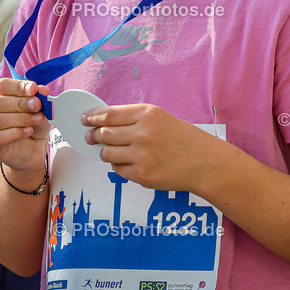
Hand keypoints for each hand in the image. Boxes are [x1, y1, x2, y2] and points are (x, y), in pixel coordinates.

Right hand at [0, 78, 50, 174]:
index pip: (1, 86)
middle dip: (21, 103)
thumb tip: (42, 89)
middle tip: (37, 105)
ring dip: (21, 118)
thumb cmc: (30, 123)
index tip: (33, 89)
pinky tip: (28, 131)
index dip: (18, 86)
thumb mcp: (39, 109)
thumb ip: (40, 98)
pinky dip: (16, 133)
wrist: (31, 149)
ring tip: (38, 119)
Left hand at [83, 103, 215, 191]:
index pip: (109, 114)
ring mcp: (142, 156)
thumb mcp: (160, 118)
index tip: (84, 118)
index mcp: (147, 114)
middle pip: (104, 133)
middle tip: (90, 137)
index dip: (92, 116)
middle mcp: (143, 133)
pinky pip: (118, 170)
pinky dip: (118, 166)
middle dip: (93, 135)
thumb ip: (133, 119)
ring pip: (107, 153)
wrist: (204, 163)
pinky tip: (129, 162)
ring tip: (112, 151)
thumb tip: (103, 122)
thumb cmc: (182, 138)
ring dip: (105, 152)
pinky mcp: (142, 175)